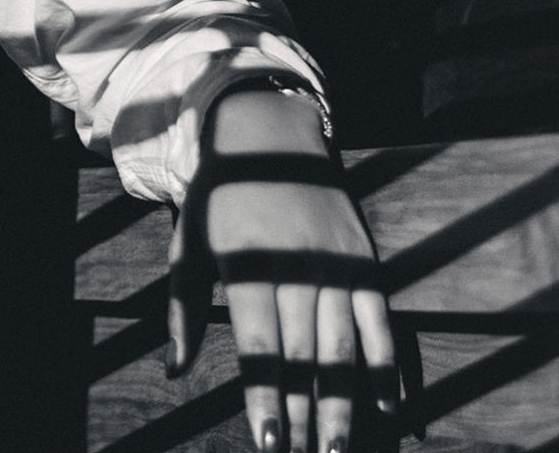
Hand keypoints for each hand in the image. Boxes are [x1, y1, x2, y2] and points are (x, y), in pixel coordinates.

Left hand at [166, 90, 396, 452]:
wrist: (268, 136)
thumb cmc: (217, 198)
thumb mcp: (188, 245)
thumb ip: (183, 310)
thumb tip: (172, 371)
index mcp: (246, 263)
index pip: (259, 346)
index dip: (265, 397)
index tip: (267, 442)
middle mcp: (294, 265)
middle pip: (302, 354)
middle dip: (302, 411)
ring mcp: (335, 262)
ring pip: (343, 345)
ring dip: (341, 401)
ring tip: (334, 446)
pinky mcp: (364, 258)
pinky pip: (380, 319)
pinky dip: (386, 363)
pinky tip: (387, 405)